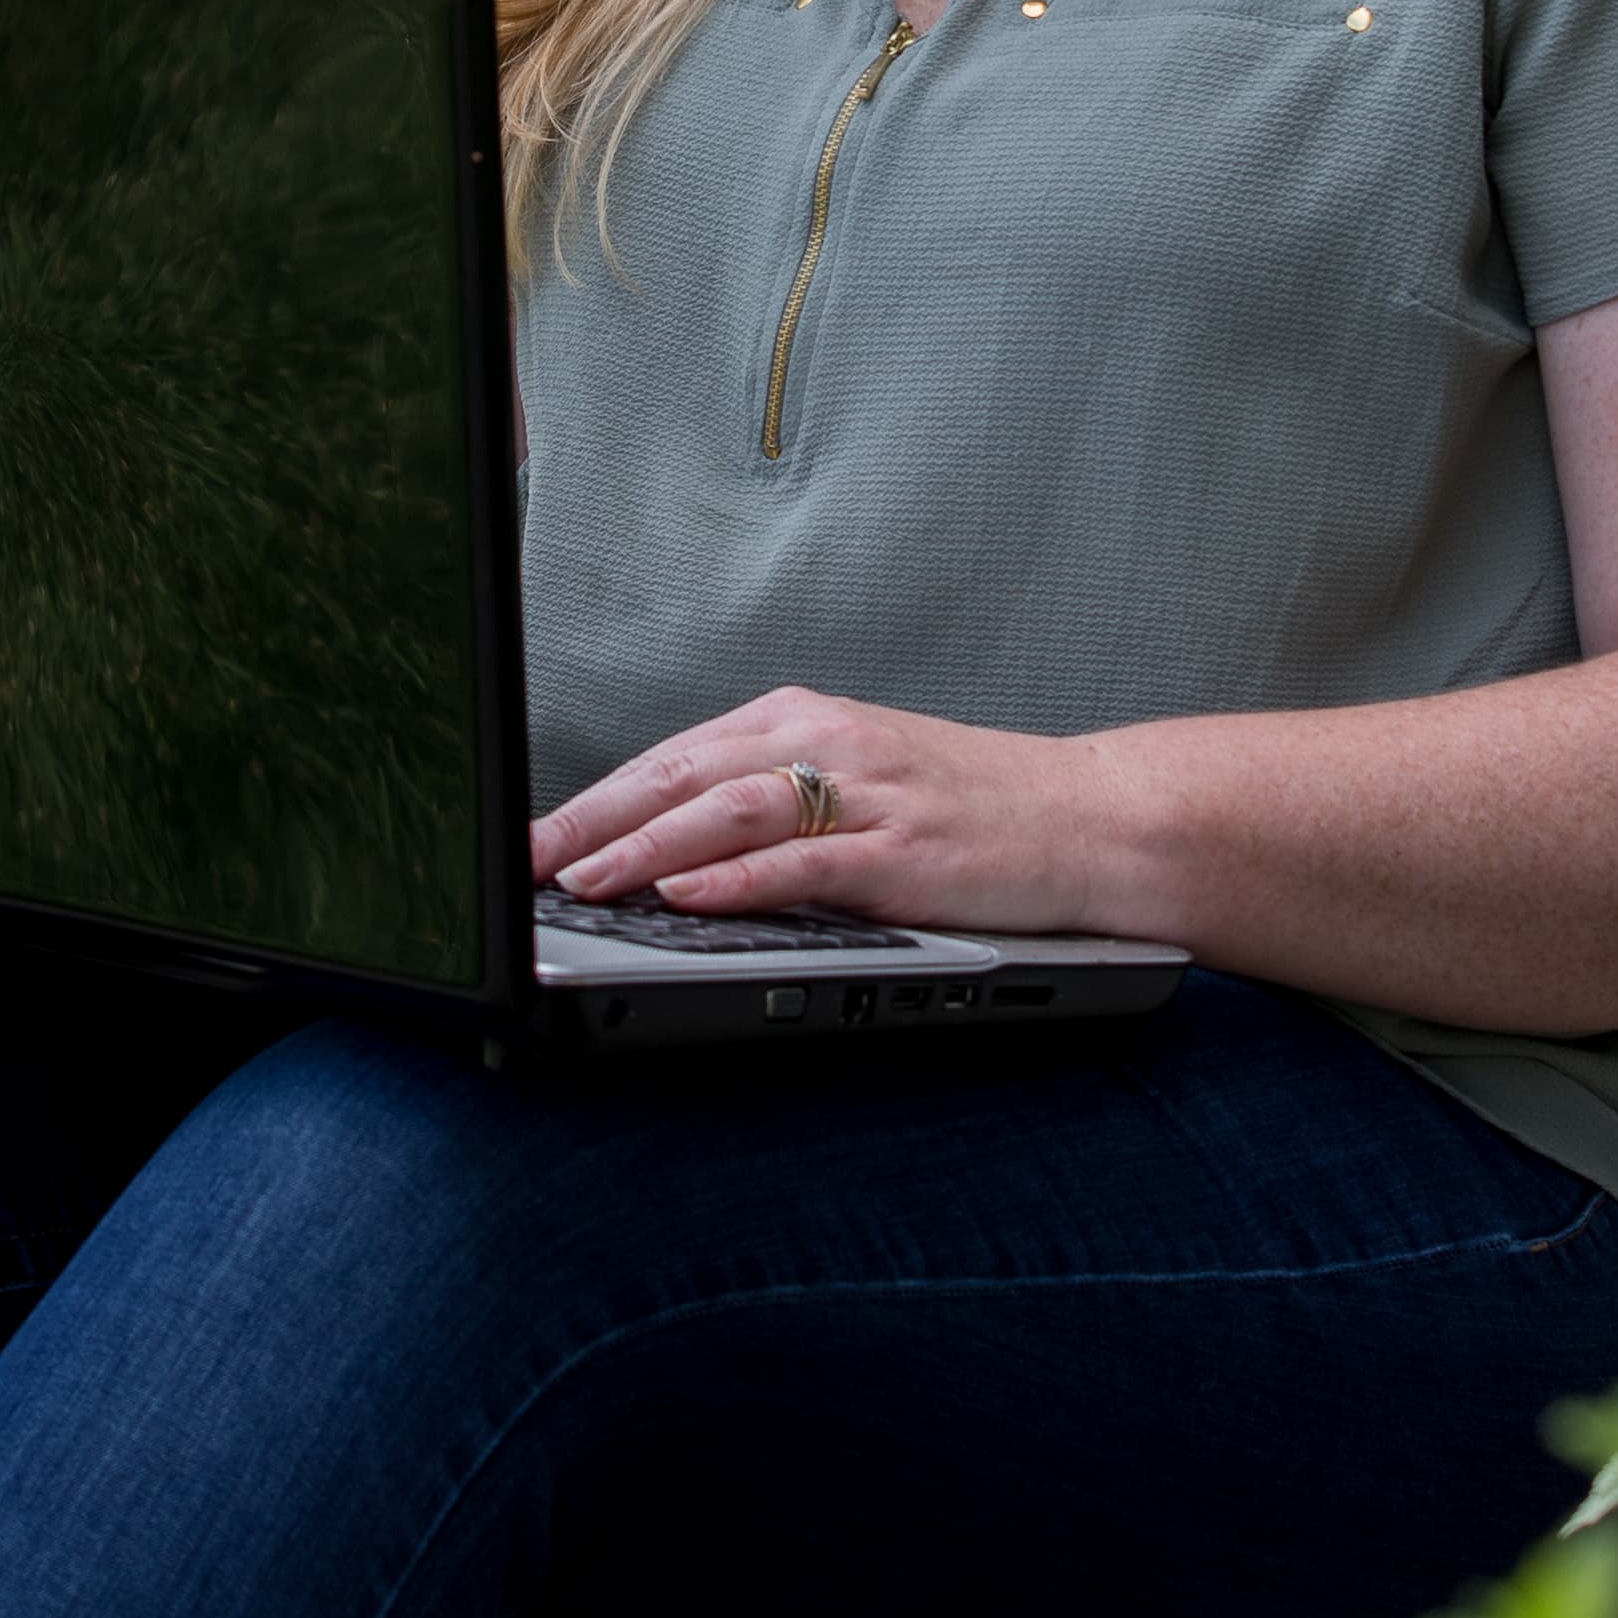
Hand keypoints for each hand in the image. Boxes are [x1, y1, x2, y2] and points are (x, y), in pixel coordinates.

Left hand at [530, 688, 1159, 936]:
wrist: (1092, 816)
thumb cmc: (974, 807)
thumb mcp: (860, 781)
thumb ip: (773, 804)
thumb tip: (669, 850)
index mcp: (805, 722)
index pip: (674, 758)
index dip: (593, 798)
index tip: (529, 837)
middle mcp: (827, 743)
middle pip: (684, 775)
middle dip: (593, 820)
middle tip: (524, 859)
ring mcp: (868, 795)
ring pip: (731, 811)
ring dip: (647, 848)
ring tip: (583, 880)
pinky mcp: (905, 851)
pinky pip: (807, 862)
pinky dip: (740, 878)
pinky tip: (689, 895)